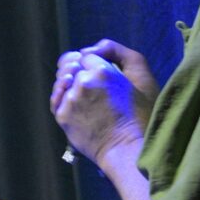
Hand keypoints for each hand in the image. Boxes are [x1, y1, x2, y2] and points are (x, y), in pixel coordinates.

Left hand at [50, 39, 158, 167]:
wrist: (127, 150)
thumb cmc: (140, 115)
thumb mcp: (142, 78)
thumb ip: (119, 53)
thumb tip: (92, 50)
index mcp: (103, 71)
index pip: (87, 56)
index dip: (92, 63)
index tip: (100, 74)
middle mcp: (83, 83)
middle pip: (70, 66)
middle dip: (78, 70)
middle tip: (89, 83)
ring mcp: (71, 100)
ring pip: (62, 82)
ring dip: (70, 84)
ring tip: (84, 96)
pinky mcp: (63, 116)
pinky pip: (56, 99)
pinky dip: (62, 98)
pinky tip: (74, 103)